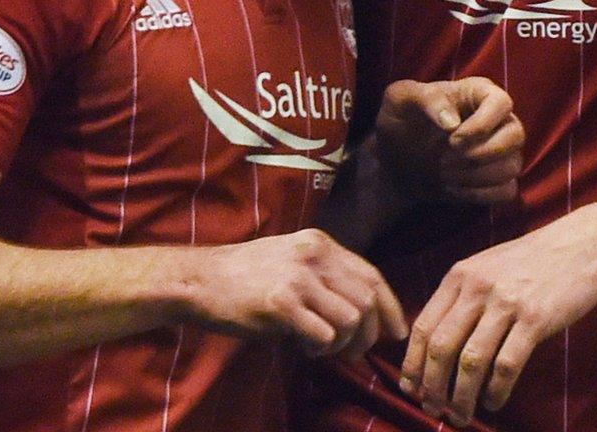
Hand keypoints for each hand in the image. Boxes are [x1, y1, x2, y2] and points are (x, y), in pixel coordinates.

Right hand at [184, 229, 406, 357]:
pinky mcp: (280, 303)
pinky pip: (324, 334)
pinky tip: (304, 347)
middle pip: (367, 300)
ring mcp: (297, 278)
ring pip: (351, 318)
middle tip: (353, 353)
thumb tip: (362, 315)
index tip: (397, 332)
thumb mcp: (291, 261)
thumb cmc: (245, 278)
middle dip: (368, 334)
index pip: (371, 275)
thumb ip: (325, 279)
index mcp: (320, 244)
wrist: (200, 280)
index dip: (390, 307)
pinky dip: (321, 349)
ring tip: (322, 348)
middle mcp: (313, 255)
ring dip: (343, 344)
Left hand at [375, 78, 523, 205]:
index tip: (452, 139)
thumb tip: (451, 122)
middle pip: (516, 135)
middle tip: (446, 160)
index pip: (502, 103)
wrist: (395, 157)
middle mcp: (497, 120)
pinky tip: (453, 189)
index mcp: (478, 93)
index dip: (482, 124)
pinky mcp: (496, 179)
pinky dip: (480, 194)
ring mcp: (500, 151)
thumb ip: (424, 99)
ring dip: (477, 177)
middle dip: (482, 154)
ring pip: (513, 166)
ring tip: (444, 174)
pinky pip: (507, 190)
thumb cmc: (400, 120)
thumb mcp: (399, 99)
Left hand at [401, 216, 596, 423]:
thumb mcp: (486, 267)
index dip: (413, 364)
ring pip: (471, 361)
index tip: (410, 389)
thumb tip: (435, 342)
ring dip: (461, 397)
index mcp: (460, 275)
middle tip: (433, 410)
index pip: (424, 327)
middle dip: (433, 387)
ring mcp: (507, 303)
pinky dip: (496, 391)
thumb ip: (461, 296)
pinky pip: (507, 365)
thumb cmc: (532, 261)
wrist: (582, 245)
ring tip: (460, 416)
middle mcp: (478, 288)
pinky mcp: (536, 319)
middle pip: (442, 348)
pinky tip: (493, 402)